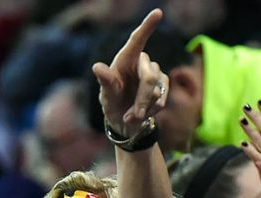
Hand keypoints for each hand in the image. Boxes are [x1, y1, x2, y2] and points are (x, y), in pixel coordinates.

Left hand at [92, 9, 168, 137]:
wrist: (124, 121)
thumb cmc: (112, 103)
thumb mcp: (106, 95)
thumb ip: (105, 82)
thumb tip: (97, 67)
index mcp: (126, 59)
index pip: (138, 39)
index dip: (147, 26)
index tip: (158, 12)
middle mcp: (142, 62)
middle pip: (149, 77)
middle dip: (142, 98)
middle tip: (135, 116)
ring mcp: (154, 73)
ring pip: (156, 90)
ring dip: (144, 108)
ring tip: (132, 116)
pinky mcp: (163, 85)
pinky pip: (162, 99)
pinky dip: (152, 111)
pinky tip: (143, 114)